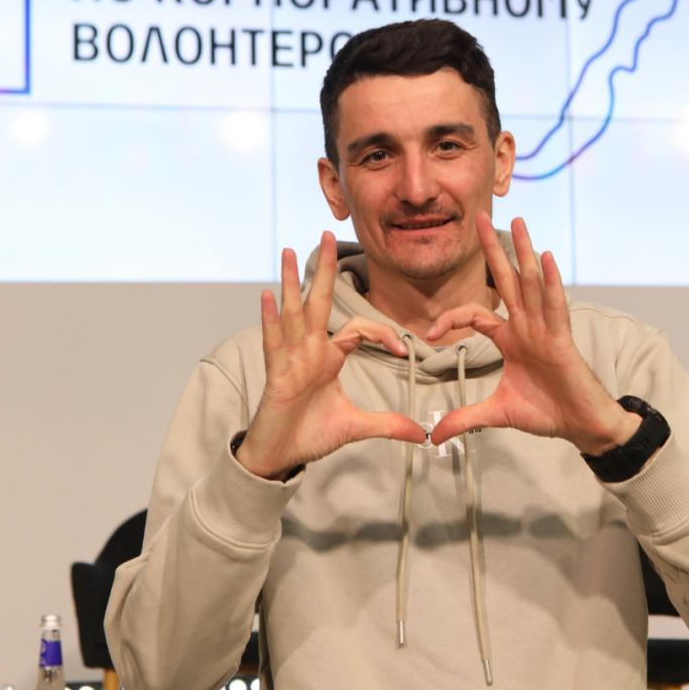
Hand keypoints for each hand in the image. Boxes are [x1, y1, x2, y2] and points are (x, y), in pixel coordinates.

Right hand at [236, 232, 425, 478]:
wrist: (281, 456)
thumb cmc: (310, 435)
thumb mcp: (357, 427)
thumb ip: (388, 426)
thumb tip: (421, 433)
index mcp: (329, 358)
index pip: (358, 329)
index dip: (382, 333)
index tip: (404, 350)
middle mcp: (309, 351)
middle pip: (319, 302)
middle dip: (325, 269)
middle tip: (329, 233)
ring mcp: (291, 359)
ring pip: (293, 313)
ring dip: (293, 281)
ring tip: (291, 251)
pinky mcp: (275, 373)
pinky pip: (274, 341)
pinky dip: (270, 318)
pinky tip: (268, 295)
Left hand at [426, 214, 640, 453]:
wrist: (581, 425)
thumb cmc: (547, 412)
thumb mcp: (496, 414)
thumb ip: (464, 419)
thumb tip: (432, 436)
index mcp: (511, 339)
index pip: (476, 314)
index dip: (452, 318)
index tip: (432, 335)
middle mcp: (527, 327)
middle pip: (506, 280)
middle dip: (493, 249)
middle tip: (481, 216)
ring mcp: (545, 330)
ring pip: (531, 284)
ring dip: (524, 252)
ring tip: (518, 222)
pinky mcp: (562, 340)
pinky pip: (555, 306)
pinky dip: (550, 282)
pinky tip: (545, 258)